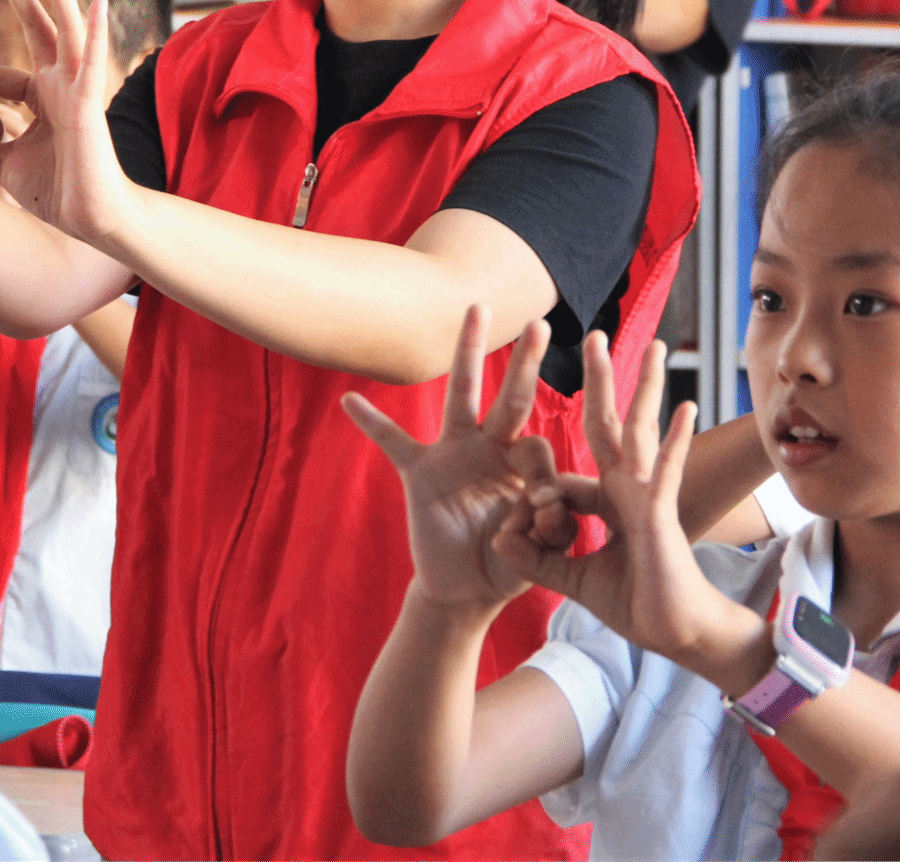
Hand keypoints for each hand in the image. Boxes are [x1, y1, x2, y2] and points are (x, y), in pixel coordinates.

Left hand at [0, 0, 137, 244]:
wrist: (88, 221)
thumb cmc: (55, 193)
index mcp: (45, 93)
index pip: (24, 44)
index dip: (5, 16)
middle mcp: (63, 83)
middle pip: (42, 24)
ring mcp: (77, 91)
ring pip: (69, 31)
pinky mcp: (87, 107)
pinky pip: (90, 65)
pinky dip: (94, 33)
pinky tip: (95, 3)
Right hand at [342, 308, 570, 612]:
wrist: (467, 588)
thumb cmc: (509, 563)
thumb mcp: (540, 548)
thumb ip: (550, 525)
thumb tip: (544, 503)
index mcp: (524, 466)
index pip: (538, 449)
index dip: (542, 478)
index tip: (541, 513)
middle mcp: (492, 448)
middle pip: (511, 398)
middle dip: (526, 362)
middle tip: (542, 323)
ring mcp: (455, 454)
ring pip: (462, 396)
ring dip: (468, 353)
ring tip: (475, 311)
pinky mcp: (420, 472)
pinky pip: (393, 442)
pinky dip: (371, 423)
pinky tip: (350, 400)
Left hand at [494, 333, 760, 683]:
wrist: (675, 633)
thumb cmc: (635, 603)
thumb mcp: (572, 579)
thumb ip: (538, 558)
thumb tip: (500, 539)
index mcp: (607, 502)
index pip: (573, 469)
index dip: (546, 476)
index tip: (521, 483)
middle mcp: (627, 489)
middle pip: (609, 424)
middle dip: (602, 381)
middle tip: (597, 336)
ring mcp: (646, 496)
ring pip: (640, 431)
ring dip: (644, 387)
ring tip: (656, 346)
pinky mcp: (659, 513)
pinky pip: (665, 470)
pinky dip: (673, 440)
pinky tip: (685, 406)